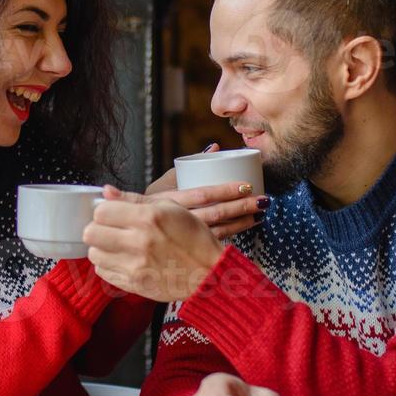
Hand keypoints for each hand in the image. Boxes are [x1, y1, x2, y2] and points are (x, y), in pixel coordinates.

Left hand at [84, 187, 224, 301]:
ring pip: (94, 254)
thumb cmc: (193, 238)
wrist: (209, 273)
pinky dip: (109, 266)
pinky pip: (103, 273)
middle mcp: (139, 242)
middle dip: (97, 229)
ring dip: (102, 248)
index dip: (104, 211)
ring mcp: (135, 267)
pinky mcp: (134, 285)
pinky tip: (124, 260)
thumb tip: (107, 191)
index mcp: (148, 218)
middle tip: (109, 230)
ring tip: (117, 246)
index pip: (100, 212)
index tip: (113, 214)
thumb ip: (134, 199)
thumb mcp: (171, 208)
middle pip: (90, 233)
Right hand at [146, 145, 267, 239]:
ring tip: (260, 214)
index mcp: (169, 200)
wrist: (132, 233)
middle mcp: (177, 220)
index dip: (227, 191)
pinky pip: (215, 243)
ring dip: (242, 223)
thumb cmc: (150, 203)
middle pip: (215, 214)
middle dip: (242, 207)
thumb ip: (188, 165)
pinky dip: (233, 234)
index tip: (247, 185)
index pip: (203, 194)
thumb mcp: (163, 182)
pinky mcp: (189, 249)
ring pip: (218, 231)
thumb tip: (215, 146)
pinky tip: (246, 227)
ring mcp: (183, 238)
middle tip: (262, 200)